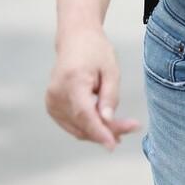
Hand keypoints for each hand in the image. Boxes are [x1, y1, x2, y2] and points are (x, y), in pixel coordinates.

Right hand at [45, 29, 140, 151]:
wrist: (75, 39)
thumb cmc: (95, 51)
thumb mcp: (111, 69)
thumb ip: (110, 96)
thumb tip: (108, 121)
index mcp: (72, 81)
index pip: (84, 114)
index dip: (99, 132)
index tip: (113, 145)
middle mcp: (56, 94)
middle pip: (83, 124)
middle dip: (108, 131)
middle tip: (133, 127)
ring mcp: (51, 102)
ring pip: (77, 128)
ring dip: (100, 131)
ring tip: (123, 126)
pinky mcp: (51, 107)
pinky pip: (72, 124)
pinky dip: (89, 127)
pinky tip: (105, 123)